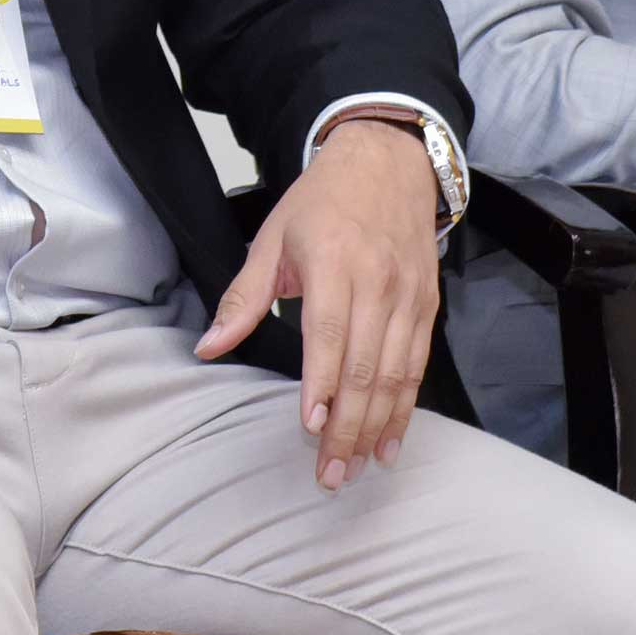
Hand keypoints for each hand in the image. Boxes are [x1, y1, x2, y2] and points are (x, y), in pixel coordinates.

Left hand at [195, 119, 441, 489]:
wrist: (387, 162)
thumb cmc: (321, 203)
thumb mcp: (271, 240)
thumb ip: (243, 298)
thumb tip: (208, 348)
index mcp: (333, 262)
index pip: (328, 334)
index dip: (321, 384)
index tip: (310, 427)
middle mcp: (377, 282)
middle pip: (364, 366)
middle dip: (348, 427)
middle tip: (330, 473)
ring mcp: (408, 296)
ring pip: (395, 374)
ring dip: (377, 427)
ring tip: (358, 468)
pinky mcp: (427, 307)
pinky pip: (416, 366)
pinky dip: (405, 407)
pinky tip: (391, 440)